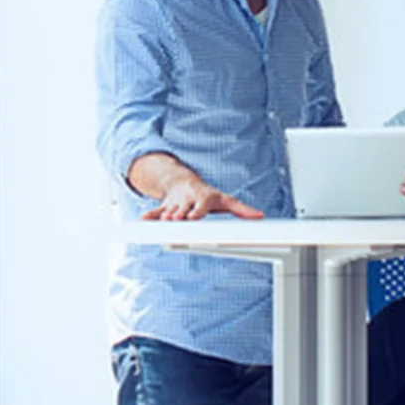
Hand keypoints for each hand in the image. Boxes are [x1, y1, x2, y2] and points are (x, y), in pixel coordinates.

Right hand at [141, 178, 264, 220]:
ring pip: (169, 212)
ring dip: (165, 218)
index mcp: (202, 200)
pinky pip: (156, 211)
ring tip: (162, 222)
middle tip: (175, 220)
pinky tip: (144, 220)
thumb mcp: (225, 200)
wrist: (183, 182)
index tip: (192, 217)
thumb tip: (260, 216)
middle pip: (183, 210)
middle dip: (179, 216)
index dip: (196, 212)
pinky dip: (150, 216)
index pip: (200, 207)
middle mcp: (188, 202)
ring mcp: (175, 205)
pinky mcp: (165, 207)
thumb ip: (241, 210)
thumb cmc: (207, 195)